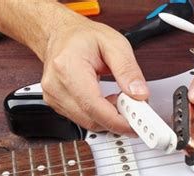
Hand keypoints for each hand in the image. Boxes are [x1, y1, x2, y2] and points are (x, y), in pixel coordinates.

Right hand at [41, 15, 147, 134]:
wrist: (60, 34)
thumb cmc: (82, 37)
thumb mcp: (115, 44)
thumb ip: (128, 70)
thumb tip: (139, 94)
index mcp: (68, 67)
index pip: (93, 106)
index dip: (117, 120)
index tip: (135, 124)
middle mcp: (56, 85)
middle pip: (91, 119)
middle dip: (118, 120)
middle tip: (135, 109)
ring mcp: (54, 97)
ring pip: (88, 123)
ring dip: (109, 118)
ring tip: (120, 99)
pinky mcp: (57, 105)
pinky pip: (83, 120)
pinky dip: (100, 116)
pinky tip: (107, 101)